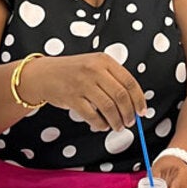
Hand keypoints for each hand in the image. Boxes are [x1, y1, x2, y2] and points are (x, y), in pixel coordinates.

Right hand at [13, 53, 146, 131]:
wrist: (43, 74)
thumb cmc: (73, 71)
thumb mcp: (94, 65)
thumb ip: (112, 78)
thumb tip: (133, 102)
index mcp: (104, 61)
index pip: (129, 81)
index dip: (139, 99)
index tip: (142, 111)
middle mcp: (94, 70)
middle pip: (121, 96)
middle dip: (128, 113)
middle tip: (130, 122)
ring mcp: (82, 83)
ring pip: (108, 107)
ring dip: (116, 121)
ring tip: (117, 126)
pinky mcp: (72, 97)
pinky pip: (92, 116)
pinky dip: (100, 124)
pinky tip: (102, 126)